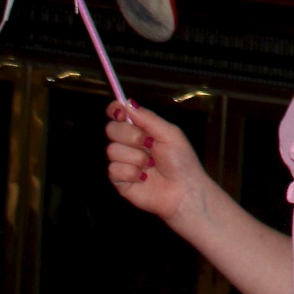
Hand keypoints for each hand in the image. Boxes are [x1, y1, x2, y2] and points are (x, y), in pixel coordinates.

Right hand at [106, 102, 208, 221]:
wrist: (183, 191)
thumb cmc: (182, 162)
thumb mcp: (169, 134)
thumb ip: (148, 119)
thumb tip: (127, 103)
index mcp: (143, 130)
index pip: (120, 114)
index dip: (115, 109)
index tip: (116, 110)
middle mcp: (131, 144)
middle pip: (111, 129)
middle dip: (130, 135)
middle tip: (149, 143)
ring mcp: (124, 161)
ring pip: (112, 150)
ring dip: (135, 157)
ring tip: (151, 165)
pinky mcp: (119, 180)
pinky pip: (113, 169)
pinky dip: (131, 173)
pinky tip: (144, 178)